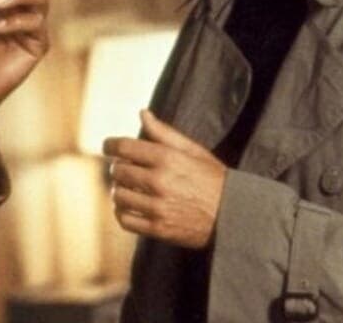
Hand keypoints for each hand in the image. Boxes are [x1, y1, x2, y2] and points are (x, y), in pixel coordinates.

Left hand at [103, 109, 227, 248]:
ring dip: (120, 190)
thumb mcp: (194, 151)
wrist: (235, 216)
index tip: (108, 146)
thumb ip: (164, 133)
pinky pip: (125, 220)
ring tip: (130, 189)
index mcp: (167, 159)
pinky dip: (123, 213)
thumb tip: (143, 113)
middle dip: (118, 167)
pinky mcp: (158, 228)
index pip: (123, 147)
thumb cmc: (214, 180)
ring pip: (118, 196)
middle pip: (118, 171)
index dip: (110, 145)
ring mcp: (158, 207)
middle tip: (126, 169)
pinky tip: (132, 207)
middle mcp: (160, 182)